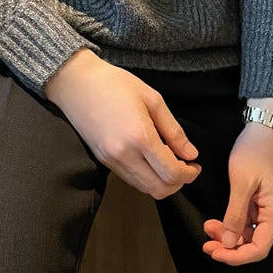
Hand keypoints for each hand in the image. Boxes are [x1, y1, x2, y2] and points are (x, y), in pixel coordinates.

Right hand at [44, 48, 201, 198]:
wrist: (77, 83)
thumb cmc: (115, 84)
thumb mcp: (152, 98)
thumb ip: (173, 130)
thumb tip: (190, 153)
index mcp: (140, 137)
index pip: (171, 172)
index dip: (189, 174)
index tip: (195, 164)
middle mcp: (124, 155)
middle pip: (159, 189)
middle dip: (178, 183)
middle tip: (186, 167)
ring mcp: (111, 161)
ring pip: (144, 188)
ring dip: (162, 182)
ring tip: (169, 162)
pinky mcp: (102, 161)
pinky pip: (130, 179)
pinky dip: (146, 177)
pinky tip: (151, 160)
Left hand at [202, 121, 272, 265]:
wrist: (264, 127)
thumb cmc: (255, 150)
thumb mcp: (242, 182)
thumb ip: (235, 214)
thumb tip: (228, 242)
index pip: (259, 248)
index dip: (236, 256)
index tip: (215, 252)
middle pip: (254, 243)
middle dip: (229, 247)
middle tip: (206, 243)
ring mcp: (269, 208)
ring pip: (249, 234)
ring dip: (229, 236)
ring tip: (208, 229)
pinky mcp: (262, 201)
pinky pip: (247, 221)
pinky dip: (232, 224)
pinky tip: (217, 221)